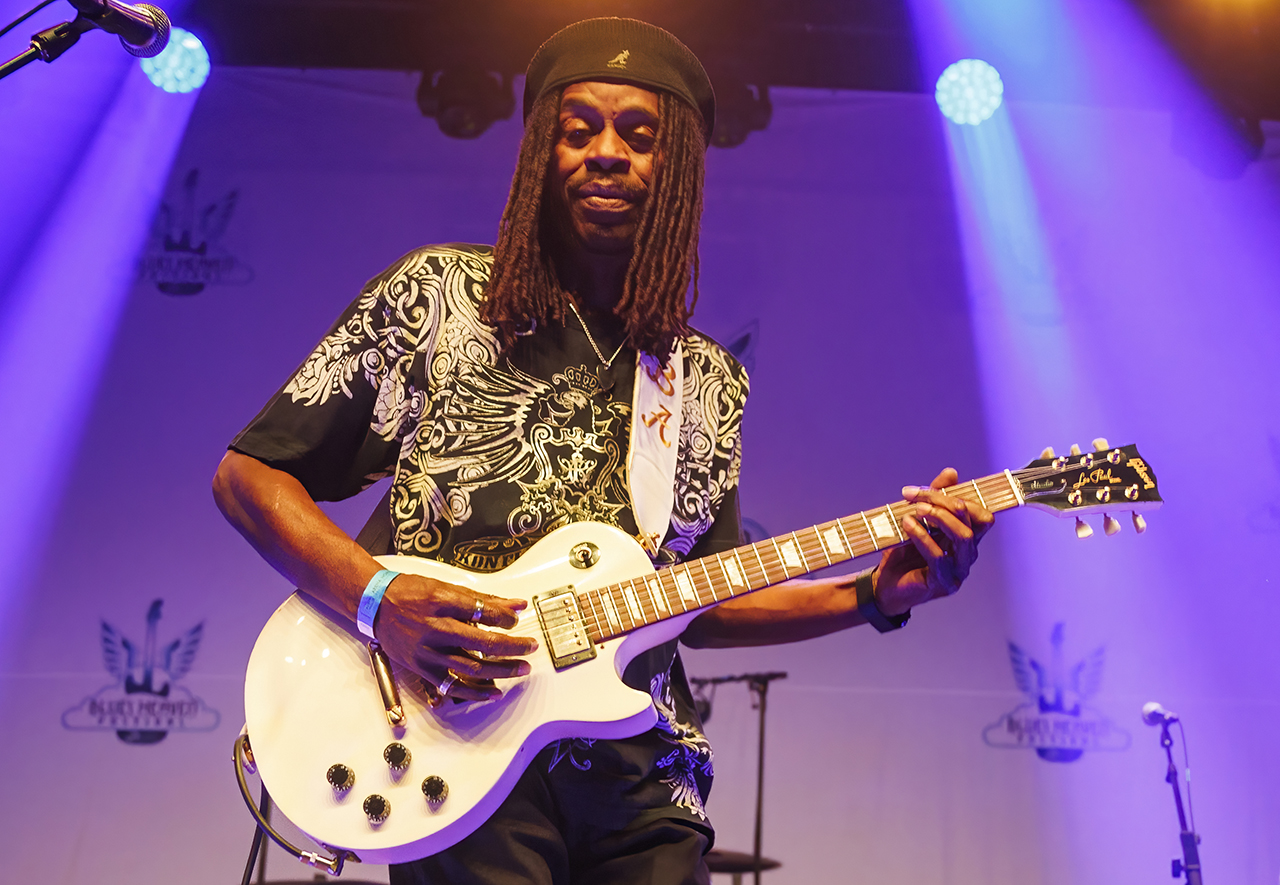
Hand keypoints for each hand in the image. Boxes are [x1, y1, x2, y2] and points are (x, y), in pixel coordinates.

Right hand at [374, 574, 536, 701]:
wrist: (376, 605)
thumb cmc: (410, 593)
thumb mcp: (446, 587)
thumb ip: (483, 599)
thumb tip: (515, 605)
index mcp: (442, 603)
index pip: (484, 612)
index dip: (506, 618)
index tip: (516, 619)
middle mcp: (435, 629)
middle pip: (482, 643)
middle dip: (512, 647)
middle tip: (529, 647)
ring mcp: (428, 652)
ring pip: (471, 667)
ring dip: (501, 670)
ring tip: (521, 668)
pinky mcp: (422, 669)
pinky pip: (452, 686)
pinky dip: (475, 692)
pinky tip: (493, 692)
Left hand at [872, 467, 994, 615]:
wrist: (885, 584)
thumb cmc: (904, 552)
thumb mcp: (916, 520)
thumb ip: (933, 497)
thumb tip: (951, 473)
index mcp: (966, 538)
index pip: (979, 512)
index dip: (955, 495)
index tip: (919, 489)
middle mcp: (968, 554)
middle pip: (973, 520)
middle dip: (945, 502)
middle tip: (916, 498)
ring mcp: (959, 570)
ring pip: (963, 537)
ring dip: (939, 517)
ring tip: (915, 509)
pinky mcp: (944, 583)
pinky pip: (939, 556)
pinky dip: (923, 537)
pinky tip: (908, 525)